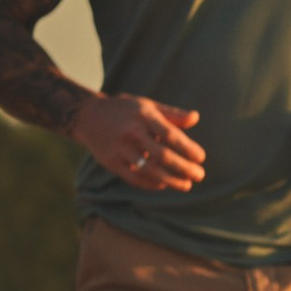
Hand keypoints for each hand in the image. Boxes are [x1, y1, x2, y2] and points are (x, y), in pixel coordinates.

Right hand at [75, 90, 204, 191]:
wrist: (88, 116)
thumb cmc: (126, 110)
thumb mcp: (148, 105)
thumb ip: (172, 114)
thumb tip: (196, 118)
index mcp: (144, 116)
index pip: (170, 135)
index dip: (188, 148)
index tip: (201, 158)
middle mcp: (131, 133)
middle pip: (162, 155)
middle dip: (183, 168)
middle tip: (200, 175)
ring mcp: (120, 149)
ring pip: (149, 170)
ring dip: (170, 180)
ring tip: (186, 185)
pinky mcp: (111, 162)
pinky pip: (134, 177)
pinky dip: (150, 183)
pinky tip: (164, 185)